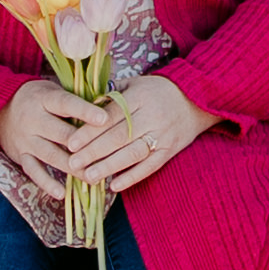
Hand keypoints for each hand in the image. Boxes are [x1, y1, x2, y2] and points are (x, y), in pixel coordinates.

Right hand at [0, 76, 107, 201]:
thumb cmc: (38, 99)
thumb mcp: (54, 90)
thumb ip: (76, 99)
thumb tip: (109, 105)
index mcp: (44, 99)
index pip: (66, 103)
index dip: (85, 111)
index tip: (104, 119)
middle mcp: (33, 119)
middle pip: (61, 134)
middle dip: (83, 146)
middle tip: (106, 156)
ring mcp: (26, 139)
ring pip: (51, 155)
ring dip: (72, 168)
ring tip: (93, 178)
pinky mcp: (20, 156)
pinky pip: (34, 171)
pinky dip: (47, 183)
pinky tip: (62, 194)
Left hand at [72, 71, 210, 196]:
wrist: (197, 98)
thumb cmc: (158, 91)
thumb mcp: (135, 84)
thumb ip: (111, 95)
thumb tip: (82, 108)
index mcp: (139, 97)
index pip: (110, 116)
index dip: (90, 131)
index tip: (71, 143)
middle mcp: (151, 116)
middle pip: (119, 136)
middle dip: (93, 152)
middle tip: (72, 163)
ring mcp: (162, 135)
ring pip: (133, 153)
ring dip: (109, 167)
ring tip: (88, 176)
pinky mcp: (170, 150)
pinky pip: (150, 166)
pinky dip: (132, 176)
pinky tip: (114, 185)